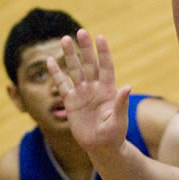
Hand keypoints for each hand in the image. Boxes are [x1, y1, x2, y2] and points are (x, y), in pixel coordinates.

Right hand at [47, 29, 130, 156]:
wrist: (102, 147)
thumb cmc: (115, 135)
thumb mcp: (119, 120)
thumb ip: (121, 104)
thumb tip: (128, 87)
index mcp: (109, 90)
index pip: (106, 67)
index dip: (103, 53)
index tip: (100, 37)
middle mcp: (95, 88)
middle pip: (89, 64)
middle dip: (85, 48)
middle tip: (80, 31)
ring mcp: (82, 94)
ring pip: (75, 70)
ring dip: (70, 55)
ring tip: (64, 39)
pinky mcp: (71, 102)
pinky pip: (62, 85)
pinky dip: (56, 74)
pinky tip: (50, 61)